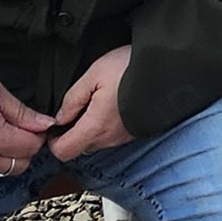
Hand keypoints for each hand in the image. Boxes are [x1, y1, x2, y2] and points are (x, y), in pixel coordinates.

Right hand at [0, 69, 57, 178]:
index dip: (38, 133)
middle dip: (26, 147)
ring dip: (11, 157)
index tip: (33, 121)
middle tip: (18, 128)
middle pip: (22, 164)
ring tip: (2, 135)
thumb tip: (47, 124)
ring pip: (5, 172)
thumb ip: (22, 112)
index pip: (32, 146)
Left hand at [46, 45, 135, 161]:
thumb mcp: (94, 74)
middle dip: (70, 133)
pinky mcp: (132, 132)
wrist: (169, 69)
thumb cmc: (132, 68)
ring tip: (91, 103)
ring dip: (87, 128)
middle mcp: (109, 138)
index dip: (52, 141)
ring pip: (94, 142)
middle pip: (78, 148)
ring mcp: (122, 138)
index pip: (63, 152)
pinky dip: (102, 126)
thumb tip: (60, 118)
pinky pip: (109, 136)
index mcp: (96, 126)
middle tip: (72, 109)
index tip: (53, 123)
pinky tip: (107, 105)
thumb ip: (72, 99)